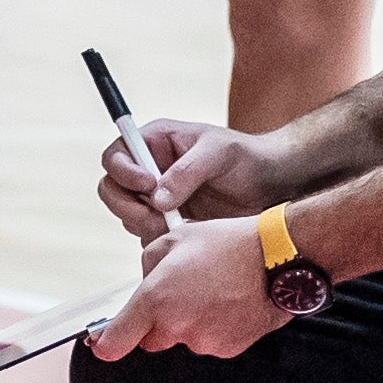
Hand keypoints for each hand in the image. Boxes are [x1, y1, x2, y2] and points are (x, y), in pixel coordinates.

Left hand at [86, 214, 285, 363]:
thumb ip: (148, 264)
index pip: (115, 341)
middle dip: (156, 322)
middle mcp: (176, 326)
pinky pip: (209, 342)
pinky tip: (228, 303)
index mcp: (155, 299)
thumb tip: (146, 282)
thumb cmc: (229, 244)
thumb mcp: (175, 238)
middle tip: (179, 293)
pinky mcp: (226, 348)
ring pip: (182, 340)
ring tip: (212, 291)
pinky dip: (213, 328)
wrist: (278, 259)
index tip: (101, 343)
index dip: (105, 343)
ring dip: (188, 323)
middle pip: (150, 340)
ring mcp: (203, 341)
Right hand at [94, 114, 287, 238]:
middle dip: (128, 206)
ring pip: (128, 217)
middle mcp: (149, 171)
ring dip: (147, 225)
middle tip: (156, 216)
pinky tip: (189, 233)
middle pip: (112, 190)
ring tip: (180, 224)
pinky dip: (161, 239)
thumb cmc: (245, 157)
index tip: (149, 185)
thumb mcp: (217, 153)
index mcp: (155, 143)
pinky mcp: (168, 223)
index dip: (124, 171)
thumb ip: (186, 172)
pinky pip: (148, 236)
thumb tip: (157, 197)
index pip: (116, 155)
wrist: (270, 186)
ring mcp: (156, 199)